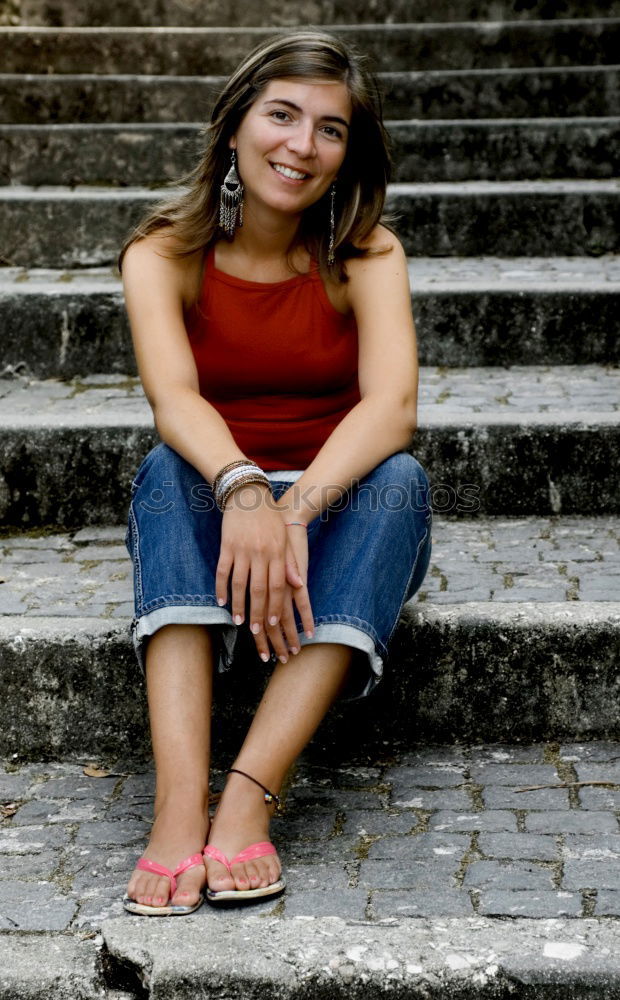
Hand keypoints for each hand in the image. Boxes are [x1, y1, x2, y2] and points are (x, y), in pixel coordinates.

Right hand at [215, 485, 312, 662]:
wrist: (249, 493)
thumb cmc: (270, 518)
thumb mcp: (285, 539)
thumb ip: (291, 563)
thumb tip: (299, 586)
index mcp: (277, 552)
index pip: (277, 586)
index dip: (275, 607)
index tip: (273, 625)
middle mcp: (260, 553)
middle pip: (258, 590)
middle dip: (257, 613)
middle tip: (254, 632)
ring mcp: (242, 549)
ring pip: (239, 584)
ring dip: (238, 605)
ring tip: (237, 622)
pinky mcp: (226, 545)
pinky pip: (222, 571)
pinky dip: (221, 588)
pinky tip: (221, 602)